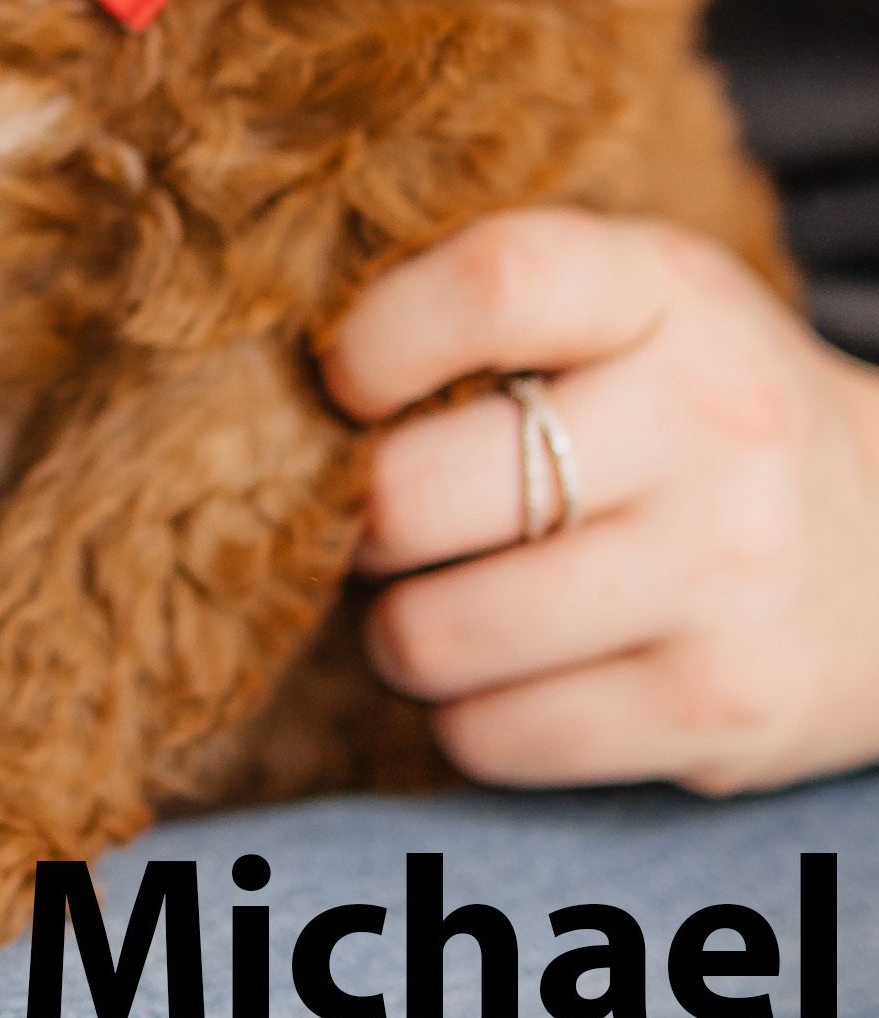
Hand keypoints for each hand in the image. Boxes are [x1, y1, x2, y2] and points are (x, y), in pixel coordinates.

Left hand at [321, 210, 878, 793]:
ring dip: (403, 630)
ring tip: (448, 598)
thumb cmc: (694, 406)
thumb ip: (492, 305)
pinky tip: (518, 669)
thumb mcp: (631, 303)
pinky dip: (470, 714)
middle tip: (389, 519)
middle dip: (363, 519)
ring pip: (436, 634)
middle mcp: (707, 425)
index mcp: (665, 292)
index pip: (496, 283)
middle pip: (417, 490)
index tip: (345, 382)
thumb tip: (294, 382)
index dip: (378, 337)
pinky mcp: (720, 708)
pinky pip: (495, 735)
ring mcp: (723, 573)